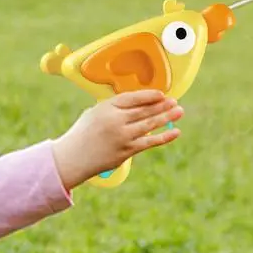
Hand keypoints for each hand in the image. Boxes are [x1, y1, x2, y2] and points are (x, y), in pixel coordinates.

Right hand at [51, 90, 182, 189]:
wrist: (73, 158)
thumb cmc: (83, 134)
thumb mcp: (94, 113)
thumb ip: (114, 108)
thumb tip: (139, 106)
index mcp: (106, 107)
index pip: (133, 98)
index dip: (149, 96)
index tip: (161, 94)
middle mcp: (116, 121)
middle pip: (144, 110)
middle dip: (162, 105)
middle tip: (175, 102)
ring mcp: (122, 137)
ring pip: (150, 124)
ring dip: (167, 117)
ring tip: (179, 111)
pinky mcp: (127, 151)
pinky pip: (149, 142)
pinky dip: (164, 137)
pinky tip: (175, 132)